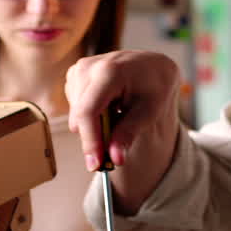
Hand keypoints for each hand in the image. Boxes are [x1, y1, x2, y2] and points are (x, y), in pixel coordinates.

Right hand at [65, 50, 180, 171]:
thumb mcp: (149, 111)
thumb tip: (115, 159)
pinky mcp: (75, 74)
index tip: (95, 164)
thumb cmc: (154, 86)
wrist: (152, 66)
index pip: (89, 111)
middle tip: (114, 146)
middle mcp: (89, 67)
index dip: (89, 140)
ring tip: (118, 113)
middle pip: (80, 116)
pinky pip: (76, 106)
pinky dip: (90, 114)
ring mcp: (79, 69)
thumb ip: (129, 133)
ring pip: (76, 114)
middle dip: (94, 137)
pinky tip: (108, 105)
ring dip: (94, 124)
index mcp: (110, 71)